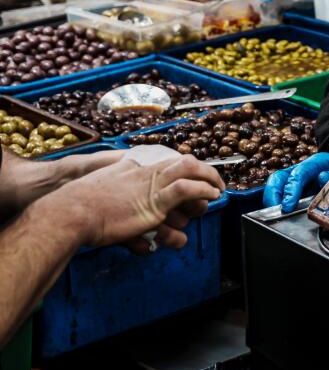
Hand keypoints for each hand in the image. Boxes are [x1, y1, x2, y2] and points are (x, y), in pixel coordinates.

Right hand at [48, 155, 223, 249]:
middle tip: (216, 182)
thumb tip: (128, 191)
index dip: (189, 166)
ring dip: (210, 180)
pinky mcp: (154, 201)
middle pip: (187, 162)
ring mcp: (152, 184)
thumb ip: (119, 183)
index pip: (171, 159)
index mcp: (135, 164)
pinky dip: (203, 190)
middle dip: (206, 171)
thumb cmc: (81, 203)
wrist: (70, 211)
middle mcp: (147, 170)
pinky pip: (187, 189)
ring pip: (192, 171)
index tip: (197, 173)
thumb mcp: (104, 184)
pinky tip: (211, 196)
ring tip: (218, 189)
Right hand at [264, 153, 328, 213]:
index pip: (299, 174)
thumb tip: (322, 178)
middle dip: (274, 193)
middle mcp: (303, 169)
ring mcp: (297, 179)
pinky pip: (282, 194)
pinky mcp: (296, 189)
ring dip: (272, 199)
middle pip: (280, 177)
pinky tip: (278, 214)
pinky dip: (277, 203)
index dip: (291, 190)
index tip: (287, 206)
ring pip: (277, 185)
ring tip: (273, 214)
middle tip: (275, 211)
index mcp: (316, 163)